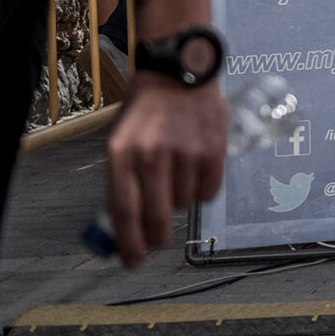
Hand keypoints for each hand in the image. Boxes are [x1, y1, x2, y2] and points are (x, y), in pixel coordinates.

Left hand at [105, 73, 224, 267]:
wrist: (180, 73)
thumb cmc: (146, 112)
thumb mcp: (120, 142)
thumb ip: (121, 182)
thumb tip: (124, 229)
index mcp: (121, 154)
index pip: (124, 210)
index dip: (128, 243)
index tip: (132, 262)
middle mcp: (152, 154)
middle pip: (156, 215)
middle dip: (156, 236)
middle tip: (157, 240)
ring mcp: (185, 152)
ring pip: (184, 204)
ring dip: (179, 201)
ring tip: (177, 177)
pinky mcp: (213, 149)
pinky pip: (209, 192)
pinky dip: (202, 190)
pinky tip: (196, 171)